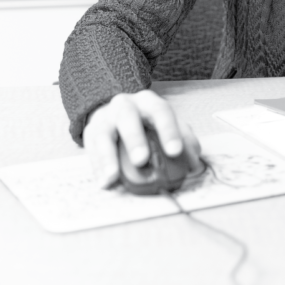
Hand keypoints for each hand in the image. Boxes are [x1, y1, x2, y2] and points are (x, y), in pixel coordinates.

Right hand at [83, 89, 200, 187]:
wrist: (115, 113)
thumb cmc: (146, 122)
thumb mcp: (166, 125)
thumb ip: (183, 140)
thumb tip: (194, 163)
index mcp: (149, 103)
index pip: (161, 112)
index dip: (169, 131)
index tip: (175, 151)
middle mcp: (125, 106)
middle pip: (128, 118)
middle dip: (135, 140)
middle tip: (142, 160)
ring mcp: (105, 118)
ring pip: (104, 134)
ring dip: (108, 156)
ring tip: (113, 176)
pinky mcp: (90, 132)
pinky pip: (91, 150)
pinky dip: (97, 168)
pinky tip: (104, 182)